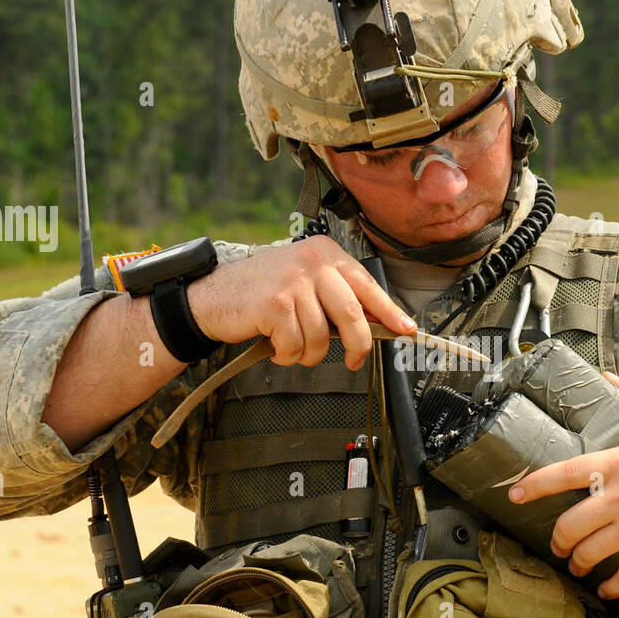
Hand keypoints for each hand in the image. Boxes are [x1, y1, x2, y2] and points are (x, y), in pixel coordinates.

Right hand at [187, 235, 415, 369]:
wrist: (211, 296)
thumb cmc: (261, 295)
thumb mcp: (304, 284)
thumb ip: (337, 299)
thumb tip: (376, 326)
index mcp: (325, 254)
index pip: (367, 286)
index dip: (389, 312)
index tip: (407, 330)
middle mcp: (313, 262)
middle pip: (352, 315)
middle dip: (357, 347)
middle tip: (354, 363)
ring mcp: (293, 281)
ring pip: (321, 337)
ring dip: (308, 354)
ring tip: (291, 346)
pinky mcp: (275, 303)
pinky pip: (295, 345)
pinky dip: (286, 355)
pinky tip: (275, 345)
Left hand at [506, 372, 618, 598]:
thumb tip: (607, 376)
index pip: (563, 474)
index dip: (534, 485)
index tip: (514, 495)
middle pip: (569, 526)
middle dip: (557, 539)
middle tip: (558, 543)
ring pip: (590, 554)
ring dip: (578, 563)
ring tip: (577, 565)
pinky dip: (611, 588)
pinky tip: (605, 590)